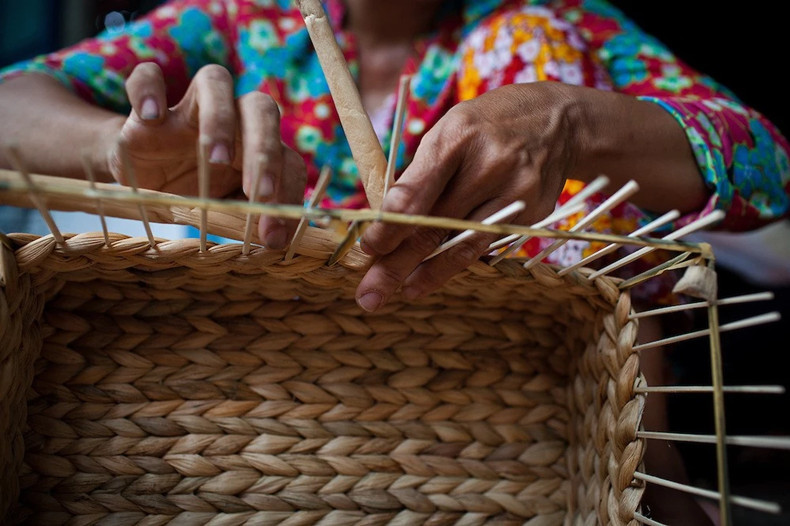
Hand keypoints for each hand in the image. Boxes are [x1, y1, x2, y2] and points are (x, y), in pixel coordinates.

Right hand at [113, 62, 305, 247]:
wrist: (144, 184)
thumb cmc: (196, 196)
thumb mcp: (224, 212)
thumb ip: (250, 218)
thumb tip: (277, 240)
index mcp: (259, 146)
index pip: (287, 158)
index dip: (288, 194)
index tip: (273, 236)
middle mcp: (232, 118)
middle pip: (261, 108)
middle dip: (265, 151)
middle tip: (260, 194)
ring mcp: (191, 106)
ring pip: (215, 81)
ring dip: (220, 119)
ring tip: (215, 158)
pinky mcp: (147, 106)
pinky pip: (147, 76)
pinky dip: (148, 90)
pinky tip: (150, 119)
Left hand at [356, 82, 585, 311]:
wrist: (559, 121)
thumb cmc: (487, 126)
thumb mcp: (450, 131)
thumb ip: (421, 175)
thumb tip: (385, 223)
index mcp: (457, 137)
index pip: (416, 191)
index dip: (389, 225)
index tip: (368, 249)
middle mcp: (489, 165)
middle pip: (435, 224)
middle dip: (397, 263)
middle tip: (369, 294)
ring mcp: (515, 192)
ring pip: (462, 244)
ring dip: (426, 274)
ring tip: (397, 294)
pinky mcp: (533, 213)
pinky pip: (485, 245)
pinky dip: (454, 263)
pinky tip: (429, 279)